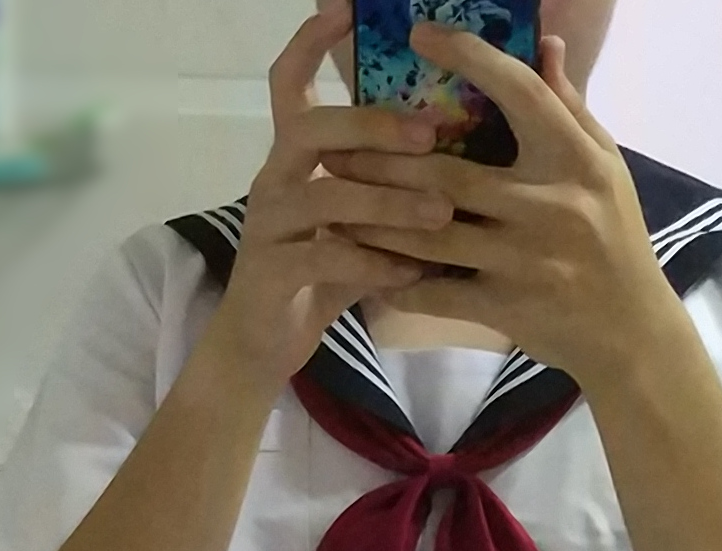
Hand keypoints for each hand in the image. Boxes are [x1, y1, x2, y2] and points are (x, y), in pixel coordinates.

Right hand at [203, 4, 456, 401]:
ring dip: (388, 200)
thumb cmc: (318, 279)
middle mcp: (273, 181)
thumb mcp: (356, 225)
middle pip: (312, 129)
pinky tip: (411, 272)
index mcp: (291, 160)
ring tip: (440, 212)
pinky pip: (325, 258)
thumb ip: (389, 190)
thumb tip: (458, 156)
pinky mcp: (272, 273)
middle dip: (373, 125)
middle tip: (433, 133)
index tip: (348, 10)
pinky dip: (373, 262)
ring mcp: (269, 226)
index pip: (289, 83)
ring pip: (325, 195)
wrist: (263, 346)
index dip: (312, 43)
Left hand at [320, 23, 682, 389]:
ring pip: (432, 235)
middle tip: (336, 147)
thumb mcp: (605, 168)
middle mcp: (550, 206)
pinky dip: (399, 282)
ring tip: (336, 206)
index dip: (469, 58)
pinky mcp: (507, 308)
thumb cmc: (616, 242)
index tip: (421, 35)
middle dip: (383, 160)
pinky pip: (438, 293)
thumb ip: (569, 107)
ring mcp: (525, 261)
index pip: (518, 94)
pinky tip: (367, 268)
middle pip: (448, 173)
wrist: (631, 335)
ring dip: (376, 221)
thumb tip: (544, 43)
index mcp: (575, 160)